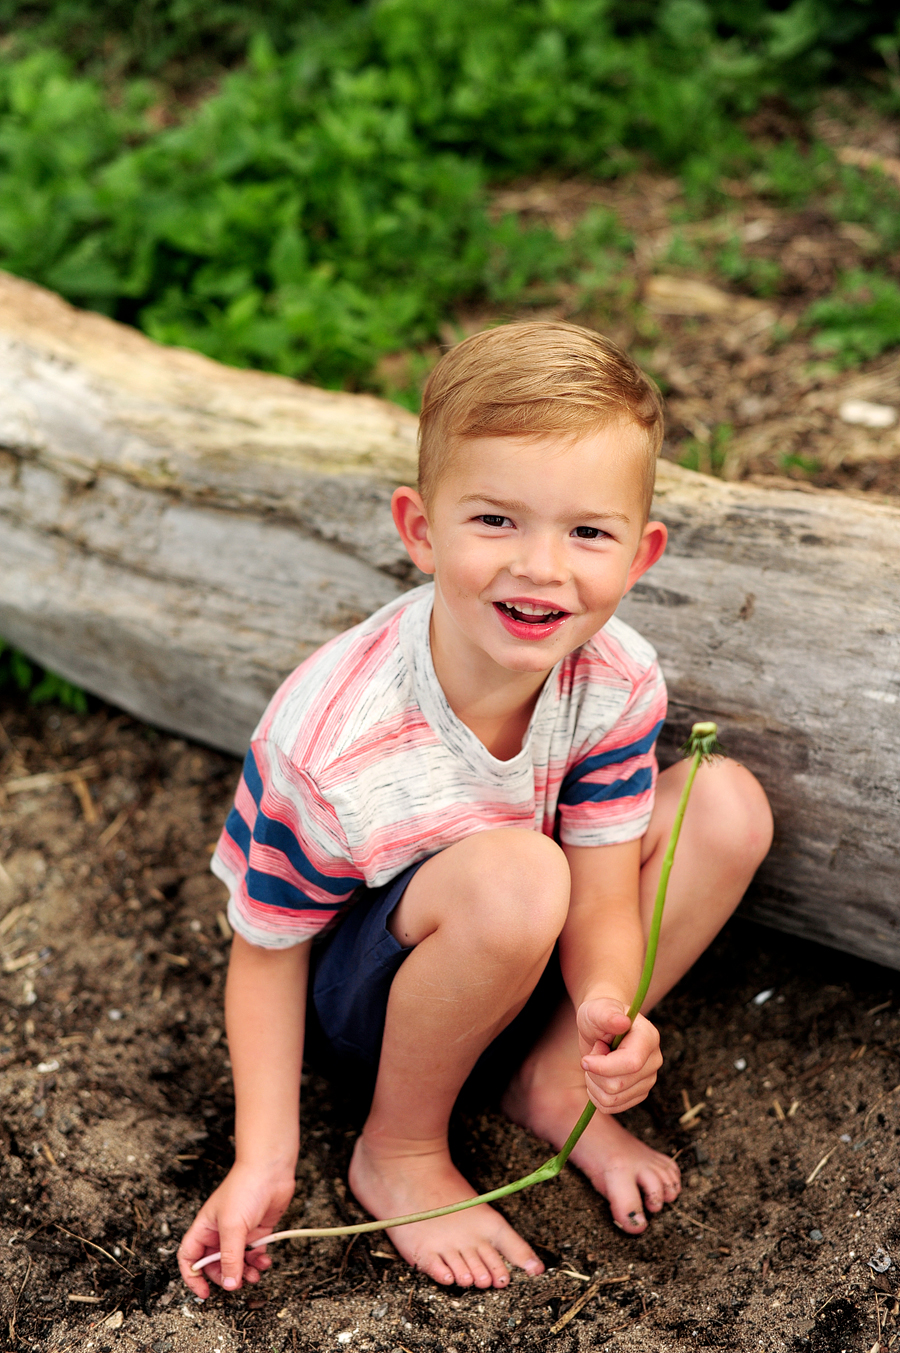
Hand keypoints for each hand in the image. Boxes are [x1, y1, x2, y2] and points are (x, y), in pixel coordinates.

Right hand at [177, 1160, 295, 1298]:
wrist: (272, 1169)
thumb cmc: (245, 1187)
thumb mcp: (233, 1227)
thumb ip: (230, 1257)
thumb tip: (229, 1284)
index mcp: (205, 1228)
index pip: (190, 1257)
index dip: (193, 1276)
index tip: (204, 1292)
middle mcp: (220, 1232)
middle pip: (214, 1265)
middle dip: (225, 1276)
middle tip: (237, 1282)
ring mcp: (239, 1232)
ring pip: (236, 1262)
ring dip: (245, 1272)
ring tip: (255, 1275)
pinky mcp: (257, 1231)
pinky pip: (254, 1254)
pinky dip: (258, 1262)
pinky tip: (265, 1262)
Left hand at [576, 996, 661, 1113]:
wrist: (601, 1028)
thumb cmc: (598, 1015)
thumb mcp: (596, 1010)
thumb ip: (607, 1015)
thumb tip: (622, 1023)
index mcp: (649, 1037)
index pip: (631, 1063)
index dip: (603, 1067)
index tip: (585, 1060)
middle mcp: (654, 1060)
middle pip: (618, 1085)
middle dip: (594, 1073)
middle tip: (594, 1053)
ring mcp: (648, 1079)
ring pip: (613, 1099)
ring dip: (593, 1084)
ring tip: (596, 1063)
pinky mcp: (639, 1093)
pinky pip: (611, 1107)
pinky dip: (596, 1095)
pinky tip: (598, 1077)